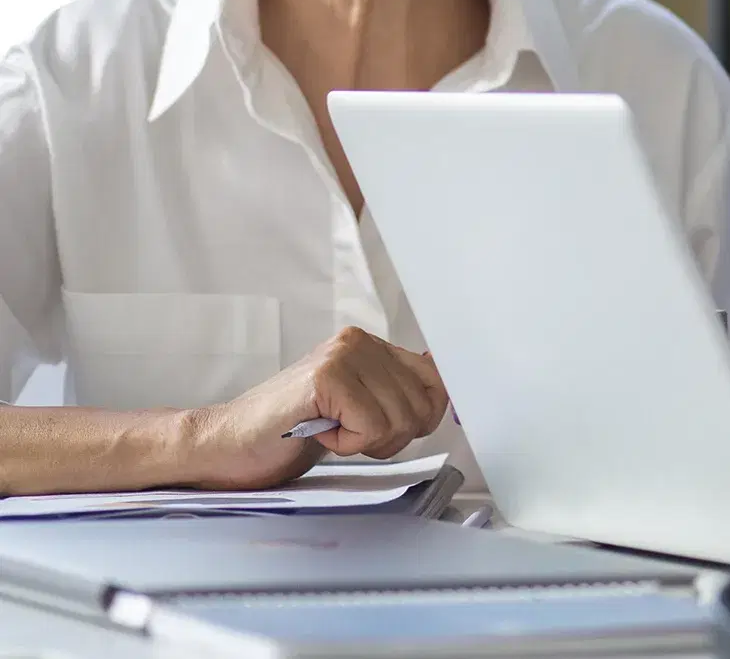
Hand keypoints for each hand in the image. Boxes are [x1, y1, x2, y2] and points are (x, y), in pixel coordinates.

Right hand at [180, 327, 448, 489]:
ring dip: (366, 442)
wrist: (224, 446)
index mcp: (370, 346)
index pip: (436, 380)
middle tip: (347, 435)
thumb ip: (395, 397)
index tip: (391, 431)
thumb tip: (447, 396)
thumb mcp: (354, 410)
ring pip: (401, 418)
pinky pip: (373, 426)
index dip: (424, 416)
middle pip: (423, 404)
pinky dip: (348, 444)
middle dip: (392, 436)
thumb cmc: (287, 434)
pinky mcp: (326, 377)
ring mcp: (342, 355)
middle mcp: (360, 342)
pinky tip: (318, 434)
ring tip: (329, 432)